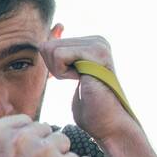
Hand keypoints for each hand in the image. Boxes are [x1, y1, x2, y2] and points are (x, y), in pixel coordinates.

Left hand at [38, 25, 138, 141]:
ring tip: (82, 81)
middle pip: (48, 46)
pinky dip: (63, 73)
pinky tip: (83, 81)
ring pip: (51, 50)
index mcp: (91, 42)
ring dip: (60, 72)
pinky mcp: (96, 53)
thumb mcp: (67, 73)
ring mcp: (98, 44)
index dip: (53, 69)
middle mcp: (97, 39)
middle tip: (78, 82)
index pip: (48, 45)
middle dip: (55, 70)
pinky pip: (59, 56)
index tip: (75, 79)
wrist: (108, 123)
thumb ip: (59, 55)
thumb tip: (51, 33)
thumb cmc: (89, 106)